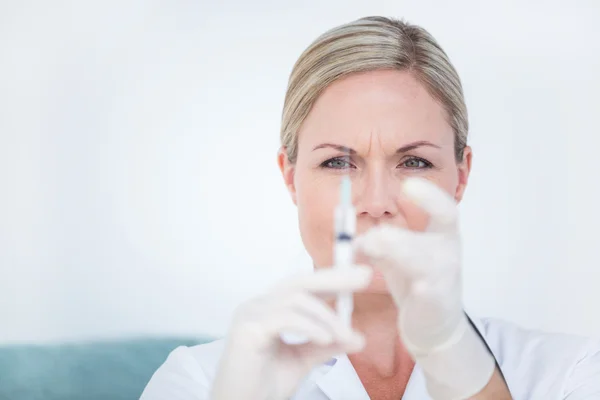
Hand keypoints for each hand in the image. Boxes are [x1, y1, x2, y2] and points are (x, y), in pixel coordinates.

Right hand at [211, 266, 371, 399]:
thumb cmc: (261, 387)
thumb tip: (358, 337)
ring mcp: (250, 314)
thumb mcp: (302, 361)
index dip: (331, 279)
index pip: (303, 286)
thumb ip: (326, 346)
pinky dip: (311, 326)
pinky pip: (287, 318)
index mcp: (268, 309)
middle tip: (364, 276)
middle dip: (334, 277)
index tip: (361, 277)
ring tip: (345, 335)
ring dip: (327, 316)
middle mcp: (257, 306)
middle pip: (299, 281)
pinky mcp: (247, 328)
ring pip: (297, 299)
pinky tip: (325, 339)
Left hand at [354, 178, 494, 399]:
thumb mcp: (395, 254)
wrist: (434, 323)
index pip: (445, 210)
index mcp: (442, 234)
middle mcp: (449, 252)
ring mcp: (446, 277)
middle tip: (370, 238)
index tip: (408, 186)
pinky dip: (421, 288)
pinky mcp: (439, 301)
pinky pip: (431, 291)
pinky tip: (415, 288)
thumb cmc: (415, 279)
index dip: (430, 196)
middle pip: (430, 235)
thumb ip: (376, 242)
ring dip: (398, 253)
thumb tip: (351, 237)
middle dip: (395, 236)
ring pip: (427, 261)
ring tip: (373, 249)